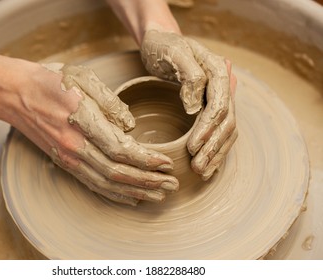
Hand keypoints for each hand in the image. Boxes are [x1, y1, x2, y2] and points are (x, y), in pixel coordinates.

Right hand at [13, 63, 178, 205]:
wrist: (15, 94)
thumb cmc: (50, 81)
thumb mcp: (82, 78)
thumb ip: (110, 102)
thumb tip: (131, 126)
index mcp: (82, 121)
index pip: (121, 149)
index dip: (146, 160)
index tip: (167, 164)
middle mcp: (75, 146)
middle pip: (117, 172)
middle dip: (148, 181)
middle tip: (171, 185)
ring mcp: (68, 157)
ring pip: (107, 183)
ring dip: (135, 191)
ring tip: (158, 196)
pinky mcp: (64, 162)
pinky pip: (92, 183)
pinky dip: (113, 194)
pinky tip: (130, 198)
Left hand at [140, 29, 236, 179]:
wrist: (161, 41)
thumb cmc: (164, 46)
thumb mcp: (174, 53)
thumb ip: (190, 75)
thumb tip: (195, 106)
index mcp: (217, 72)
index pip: (219, 106)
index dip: (208, 129)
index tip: (192, 146)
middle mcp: (222, 87)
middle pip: (226, 122)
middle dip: (213, 148)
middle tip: (197, 167)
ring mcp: (217, 98)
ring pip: (226, 131)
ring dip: (216, 154)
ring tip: (202, 172)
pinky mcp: (209, 107)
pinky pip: (219, 131)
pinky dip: (215, 150)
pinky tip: (208, 166)